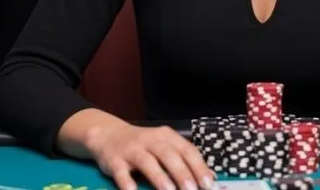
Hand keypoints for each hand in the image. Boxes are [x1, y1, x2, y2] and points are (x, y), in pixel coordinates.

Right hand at [86, 122, 213, 189]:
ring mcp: (132, 150)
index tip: (208, 183)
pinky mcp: (115, 160)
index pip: (186, 149)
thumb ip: (184, 159)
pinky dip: (127, 183)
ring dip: (159, 176)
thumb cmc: (143, 145)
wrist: (109, 134)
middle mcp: (150, 140)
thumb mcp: (164, 146)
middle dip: (182, 173)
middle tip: (192, 189)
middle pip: (169, 155)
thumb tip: (210, 177)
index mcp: (166, 136)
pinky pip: (121, 172)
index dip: (198, 166)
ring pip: (147, 162)